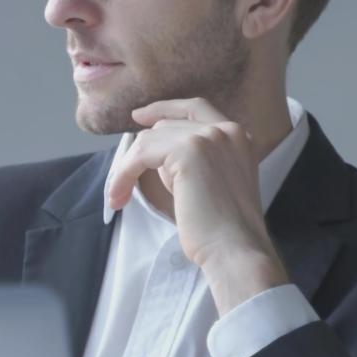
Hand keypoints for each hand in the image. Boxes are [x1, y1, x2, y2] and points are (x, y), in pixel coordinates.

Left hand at [106, 97, 288, 314]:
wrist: (235, 249)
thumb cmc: (221, 230)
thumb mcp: (210, 184)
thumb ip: (190, 162)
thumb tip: (151, 151)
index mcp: (238, 137)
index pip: (195, 108)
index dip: (164, 109)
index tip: (139, 117)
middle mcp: (226, 130)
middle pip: (166, 124)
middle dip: (142, 151)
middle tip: (122, 176)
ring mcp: (209, 137)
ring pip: (150, 139)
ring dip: (128, 168)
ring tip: (119, 196)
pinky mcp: (189, 150)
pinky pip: (140, 154)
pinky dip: (123, 174)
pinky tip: (118, 197)